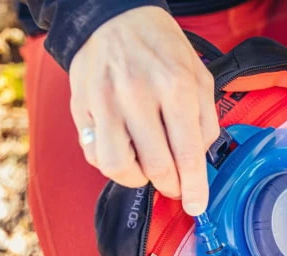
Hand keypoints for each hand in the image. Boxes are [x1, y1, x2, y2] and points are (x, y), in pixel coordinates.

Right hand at [69, 6, 219, 215]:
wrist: (114, 16)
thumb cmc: (160, 48)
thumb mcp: (199, 74)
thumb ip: (205, 120)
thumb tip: (199, 162)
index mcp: (175, 87)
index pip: (187, 153)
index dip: (193, 188)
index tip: (195, 205)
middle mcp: (138, 95)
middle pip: (156, 167)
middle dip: (170, 186)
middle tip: (174, 184)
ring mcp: (106, 102)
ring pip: (118, 167)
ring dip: (137, 178)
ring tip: (146, 168)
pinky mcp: (81, 106)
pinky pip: (93, 154)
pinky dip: (110, 163)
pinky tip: (123, 149)